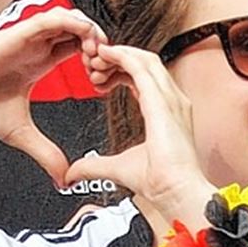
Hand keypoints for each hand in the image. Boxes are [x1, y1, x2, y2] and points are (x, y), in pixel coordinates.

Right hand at [0, 5, 100, 184]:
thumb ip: (47, 154)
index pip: (78, 46)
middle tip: (106, 65)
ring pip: (69, 17)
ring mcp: (27, 37)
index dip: (97, 57)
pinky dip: (72, 24)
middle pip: (78, 28)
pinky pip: (50, 17)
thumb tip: (64, 179)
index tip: (103, 80)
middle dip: (98, 42)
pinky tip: (84, 41)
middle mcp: (35, 46)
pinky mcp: (16, 33)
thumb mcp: (24, 135)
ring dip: (89, 30)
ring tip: (97, 53)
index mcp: (40, 62)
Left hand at [66, 45, 213, 230]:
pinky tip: (104, 55)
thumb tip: (72, 173)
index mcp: (167, 113)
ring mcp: (170, 98)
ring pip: (143, 59)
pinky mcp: (161, 100)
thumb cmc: (160, 182)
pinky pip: (139, 66)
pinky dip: (120, 56)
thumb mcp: (117, 168)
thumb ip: (93, 167)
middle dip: (117, 60)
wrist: (175, 191)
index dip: (121, 72)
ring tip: (95, 60)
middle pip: (145, 63)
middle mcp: (173, 101)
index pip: (145, 79)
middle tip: (93, 67)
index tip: (99, 80)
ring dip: (117, 55)